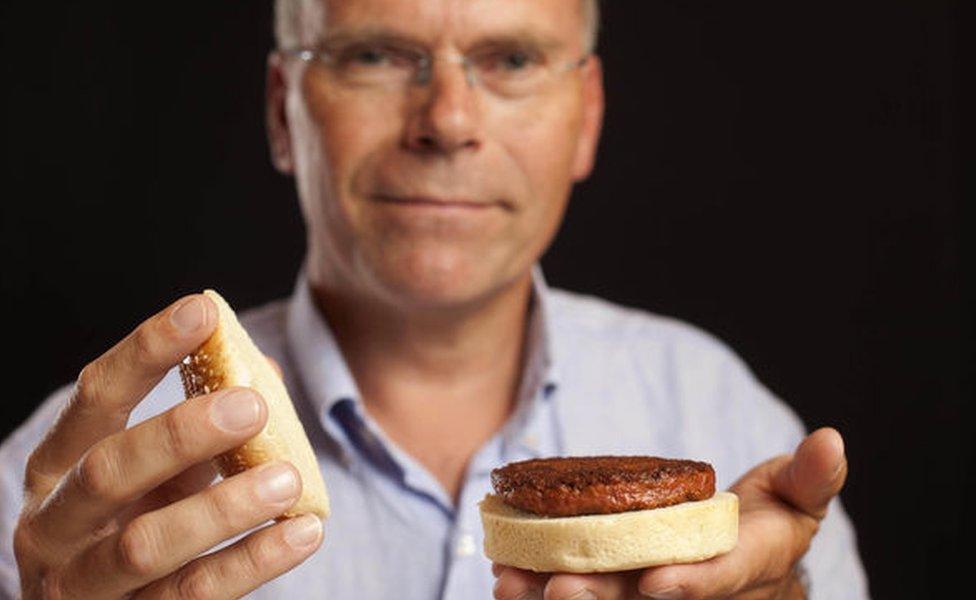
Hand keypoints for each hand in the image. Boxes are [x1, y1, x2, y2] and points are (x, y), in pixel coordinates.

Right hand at [13, 295, 323, 598]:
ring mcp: (84, 585)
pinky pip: (193, 595)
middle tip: (252, 405)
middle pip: (110, 470)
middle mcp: (55, 525)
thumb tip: (263, 369)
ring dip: (223, 507)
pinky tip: (303, 531)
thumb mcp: (156, 474)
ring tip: (286, 478)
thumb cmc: (135, 525)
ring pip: (148, 543)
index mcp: (58, 468)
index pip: (95, 397)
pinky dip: (253, 562)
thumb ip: (199, 426)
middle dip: (182, 433)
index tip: (201, 310)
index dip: (144, 351)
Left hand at [493, 427, 847, 599]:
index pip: (723, 581)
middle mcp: (701, 594)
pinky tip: (505, 579)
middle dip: (604, 598)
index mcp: (750, 571)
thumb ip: (810, 477)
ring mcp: (660, 598)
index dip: (693, 585)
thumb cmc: (768, 523)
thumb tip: (831, 440)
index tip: (655, 583)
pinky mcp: (624, 595)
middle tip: (558, 589)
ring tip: (510, 583)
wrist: (743, 563)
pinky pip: (588, 596)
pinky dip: (541, 589)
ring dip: (556, 596)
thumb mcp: (795, 498)